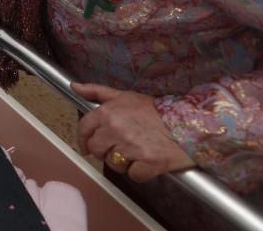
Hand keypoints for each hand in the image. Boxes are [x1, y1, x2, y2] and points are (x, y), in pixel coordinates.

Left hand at [73, 82, 195, 181]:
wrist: (188, 123)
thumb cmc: (157, 110)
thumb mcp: (126, 96)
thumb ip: (97, 92)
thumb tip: (74, 86)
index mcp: (109, 112)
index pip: (84, 128)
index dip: (83, 139)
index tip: (85, 147)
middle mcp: (116, 129)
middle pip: (96, 149)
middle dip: (104, 151)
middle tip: (118, 149)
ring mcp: (131, 148)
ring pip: (113, 164)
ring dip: (123, 162)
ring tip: (137, 152)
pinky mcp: (147, 164)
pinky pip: (133, 175)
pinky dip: (140, 172)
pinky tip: (148, 162)